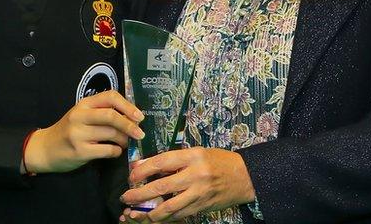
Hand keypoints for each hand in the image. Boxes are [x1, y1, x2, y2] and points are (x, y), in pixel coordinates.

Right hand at [25, 90, 144, 173]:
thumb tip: (132, 117)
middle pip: (111, 116)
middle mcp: (80, 117)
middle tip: (140, 133)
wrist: (45, 149)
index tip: (139, 116)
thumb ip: (102, 112)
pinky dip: (116, 151)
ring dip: (124, 140)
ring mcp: (79, 134)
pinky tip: (114, 151)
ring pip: (111, 134)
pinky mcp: (80, 152)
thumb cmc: (69, 131)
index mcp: (84, 104)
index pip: (110, 96)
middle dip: (130, 125)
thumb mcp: (82, 115)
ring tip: (124, 143)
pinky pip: (107, 150)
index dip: (127, 105)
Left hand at [119, 147, 255, 221]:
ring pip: (169, 207)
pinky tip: (154, 217)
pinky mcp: (202, 207)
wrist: (244, 176)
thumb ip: (173, 160)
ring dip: (149, 212)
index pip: (161, 162)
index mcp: (193, 156)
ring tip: (135, 213)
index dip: (142, 170)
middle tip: (126, 197)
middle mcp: (195, 175)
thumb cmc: (218, 161)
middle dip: (140, 194)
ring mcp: (199, 194)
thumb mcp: (196, 153)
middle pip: (161, 186)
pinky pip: (179, 215)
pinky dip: (164, 218)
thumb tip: (145, 166)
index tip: (131, 176)